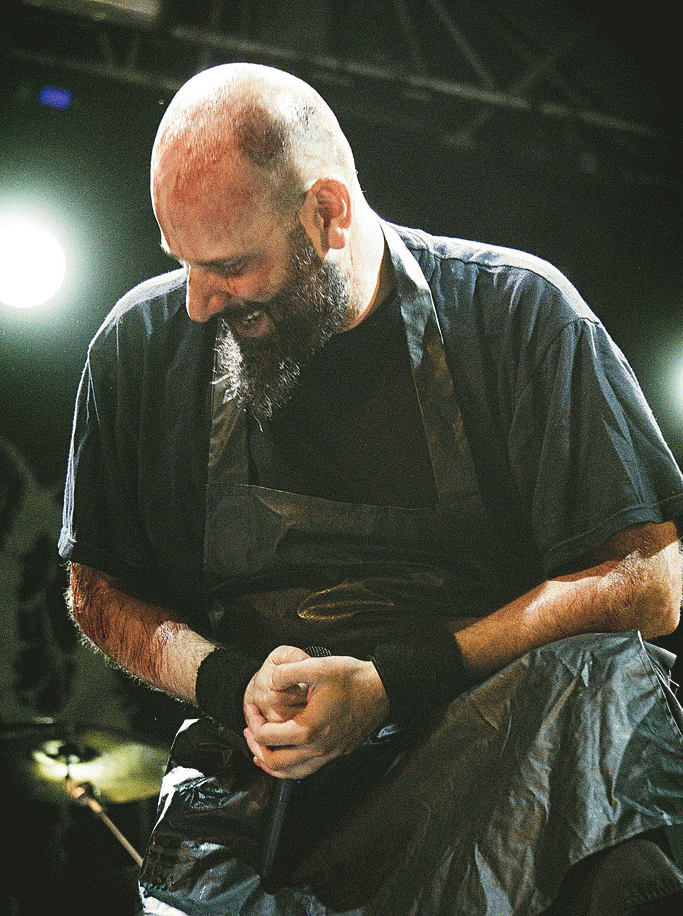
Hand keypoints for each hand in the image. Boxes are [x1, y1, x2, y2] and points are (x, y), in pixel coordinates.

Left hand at [243, 652, 389, 778]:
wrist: (382, 689)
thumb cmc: (353, 679)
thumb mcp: (317, 666)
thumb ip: (287, 672)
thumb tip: (271, 682)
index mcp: (308, 730)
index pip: (267, 737)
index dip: (252, 722)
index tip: (251, 709)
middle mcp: (318, 748)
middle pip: (275, 763)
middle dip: (256, 748)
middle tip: (250, 731)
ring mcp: (329, 753)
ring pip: (291, 773)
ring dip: (271, 763)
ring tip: (261, 750)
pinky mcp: (337, 752)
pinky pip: (307, 769)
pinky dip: (290, 765)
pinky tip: (288, 751)